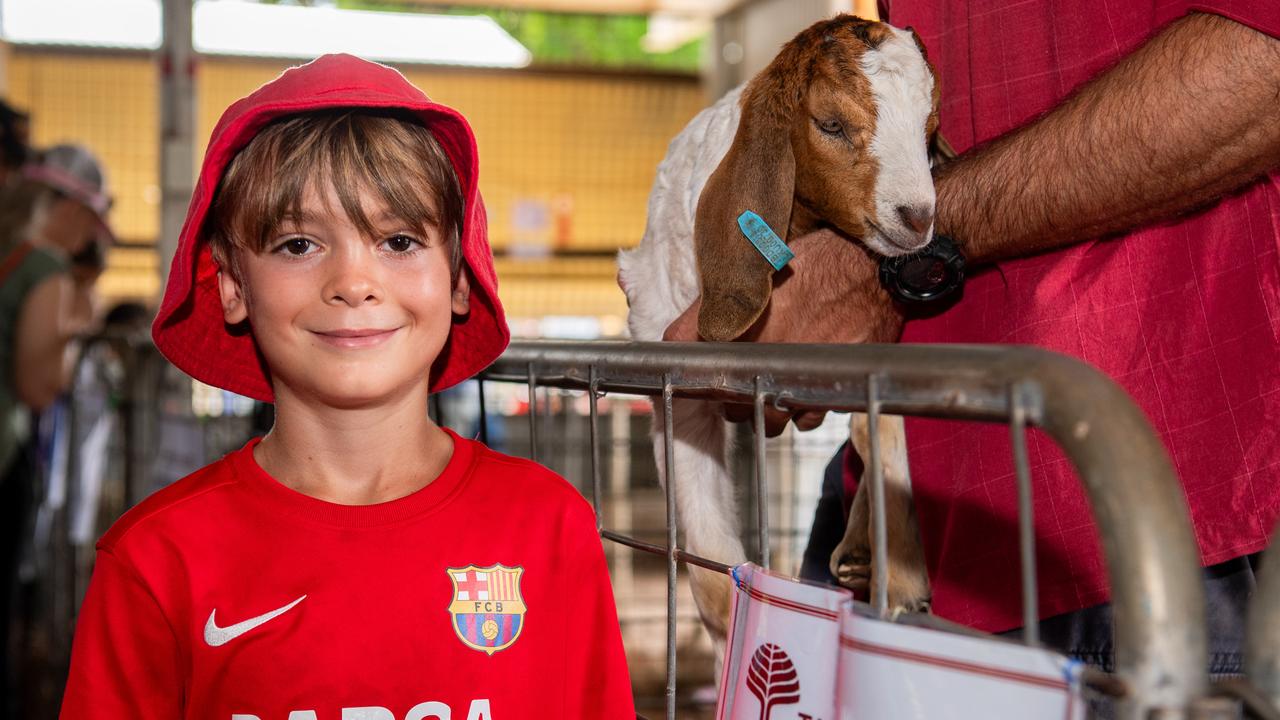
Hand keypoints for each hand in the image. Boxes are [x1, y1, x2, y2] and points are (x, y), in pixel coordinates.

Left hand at [664, 228, 900, 434]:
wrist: (877, 270)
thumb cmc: (821, 261)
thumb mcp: (762, 263)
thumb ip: (722, 293)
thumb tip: (689, 323)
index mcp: (735, 321)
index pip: (679, 345)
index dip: (681, 359)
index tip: (688, 368)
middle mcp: (760, 357)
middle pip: (724, 402)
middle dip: (730, 394)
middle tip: (743, 377)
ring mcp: (794, 380)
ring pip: (765, 420)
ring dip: (765, 408)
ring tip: (774, 388)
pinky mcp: (826, 394)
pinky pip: (803, 421)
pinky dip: (802, 411)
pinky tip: (806, 389)